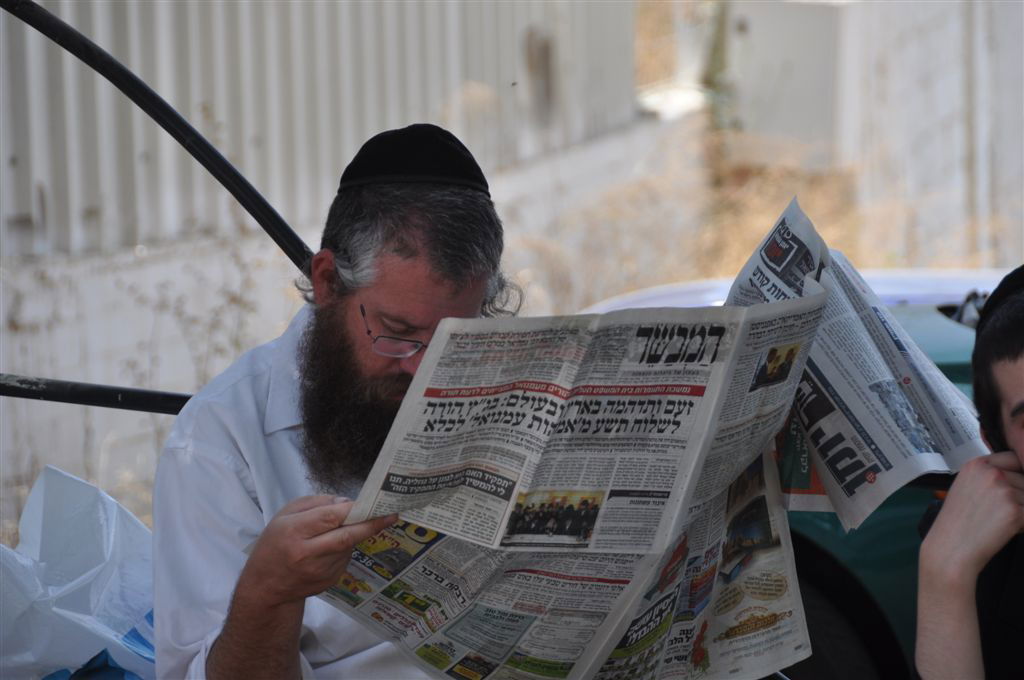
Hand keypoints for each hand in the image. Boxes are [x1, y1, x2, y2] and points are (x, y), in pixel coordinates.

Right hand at [236, 495, 396, 609]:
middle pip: (346, 537)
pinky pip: (345, 558)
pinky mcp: (329, 582)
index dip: (354, 510)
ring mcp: (319, 572)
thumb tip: (347, 502)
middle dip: (371, 525)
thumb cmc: (275, 542)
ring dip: (352, 535)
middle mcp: (307, 554)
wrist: (265, 585)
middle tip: (392, 514)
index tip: (374, 503)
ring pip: (348, 547)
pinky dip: (345, 549)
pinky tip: (330, 548)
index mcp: (293, 532)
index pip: (329, 518)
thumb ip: (317, 503)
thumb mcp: (286, 514)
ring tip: (338, 530)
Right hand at [921, 452, 1023, 583]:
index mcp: (977, 465)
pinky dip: (1023, 524)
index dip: (1016, 474)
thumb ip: (989, 477)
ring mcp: (1003, 490)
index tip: (1010, 490)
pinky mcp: (1015, 510)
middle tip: (998, 512)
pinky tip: (1005, 530)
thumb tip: (1018, 477)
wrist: (950, 549)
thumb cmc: (956, 523)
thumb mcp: (965, 488)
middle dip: (1019, 496)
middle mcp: (991, 473)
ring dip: (1021, 510)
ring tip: (999, 522)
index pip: (1014, 458)